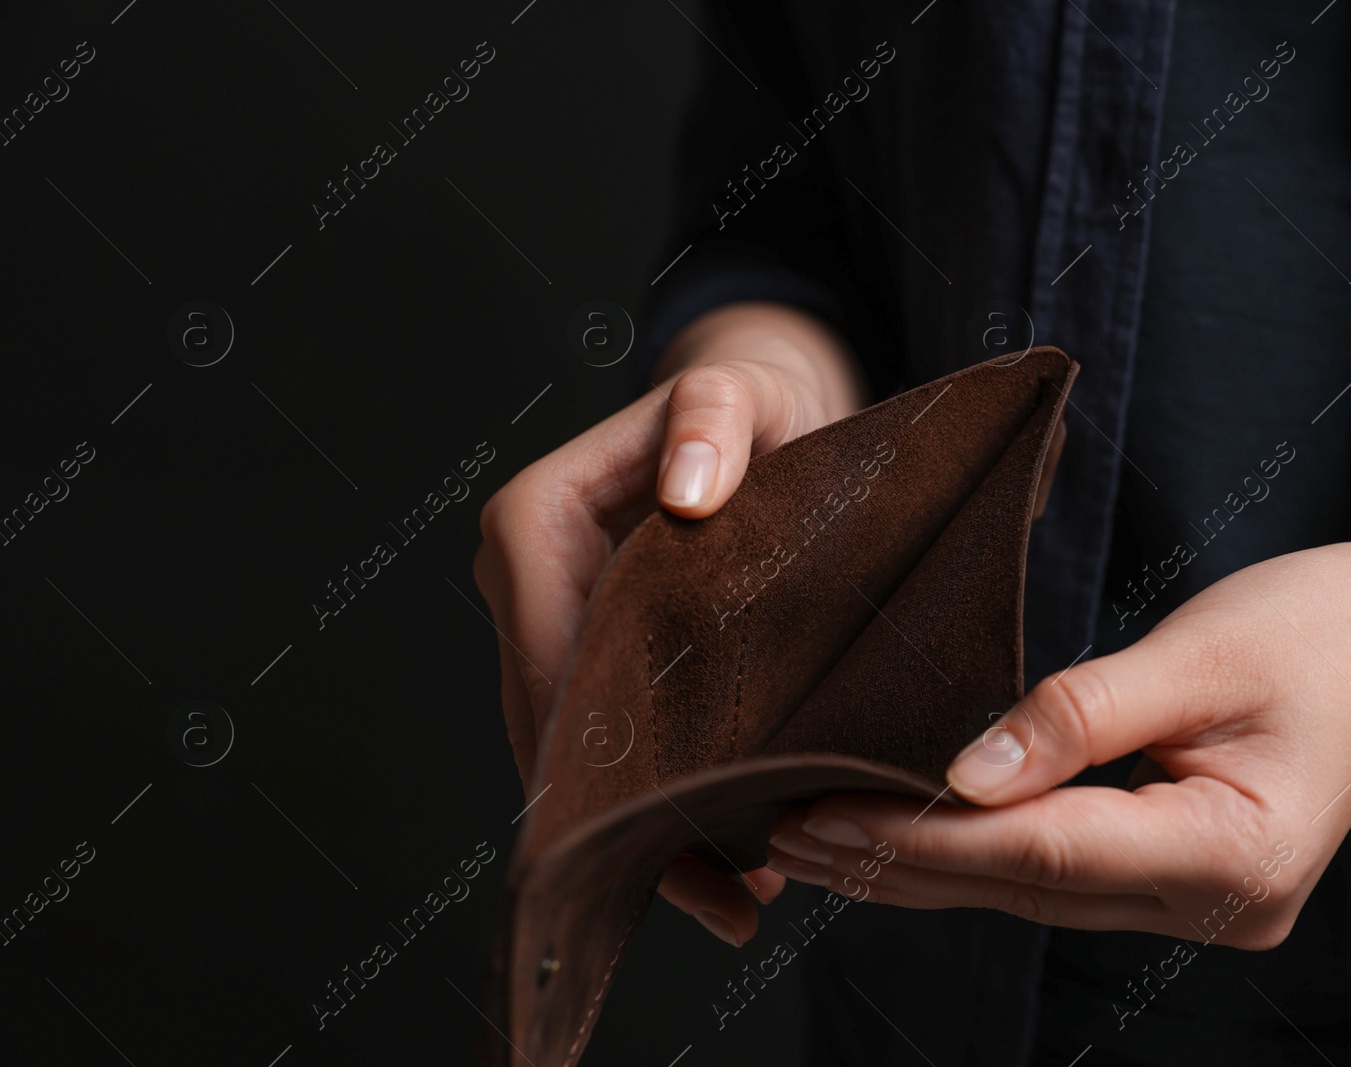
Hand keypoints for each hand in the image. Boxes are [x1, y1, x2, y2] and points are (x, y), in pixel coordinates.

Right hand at [475, 302, 863, 945]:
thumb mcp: (741, 392)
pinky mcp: (588, 654)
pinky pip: (608, 742)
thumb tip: (687, 492)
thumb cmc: (752, 399)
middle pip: (558, 724)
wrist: (763, 407)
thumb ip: (712, 421)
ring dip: (650, 832)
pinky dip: (659, 805)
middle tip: (724, 897)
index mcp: (533, 520)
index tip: (682, 815)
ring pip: (581, 753)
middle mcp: (521, 579)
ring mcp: (548, 623)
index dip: (610, 745)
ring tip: (734, 903)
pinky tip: (721, 867)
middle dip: (632, 816)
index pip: (554, 655)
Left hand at [765, 532, 1350, 946]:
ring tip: (819, 841)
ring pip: (1032, 895)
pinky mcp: (1185, 885)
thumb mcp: (1200, 655)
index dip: (926, 838)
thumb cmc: (1316, 630)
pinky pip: (1059, 879)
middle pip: (1025, 889)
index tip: (825, 815)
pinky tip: (909, 839)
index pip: (1043, 852)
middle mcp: (1217, 906)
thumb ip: (1080, 715)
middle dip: (899, 864)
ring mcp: (1204, 908)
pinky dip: (976, 858)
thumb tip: (963, 772)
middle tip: (784, 832)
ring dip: (923, 869)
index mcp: (1233, 855)